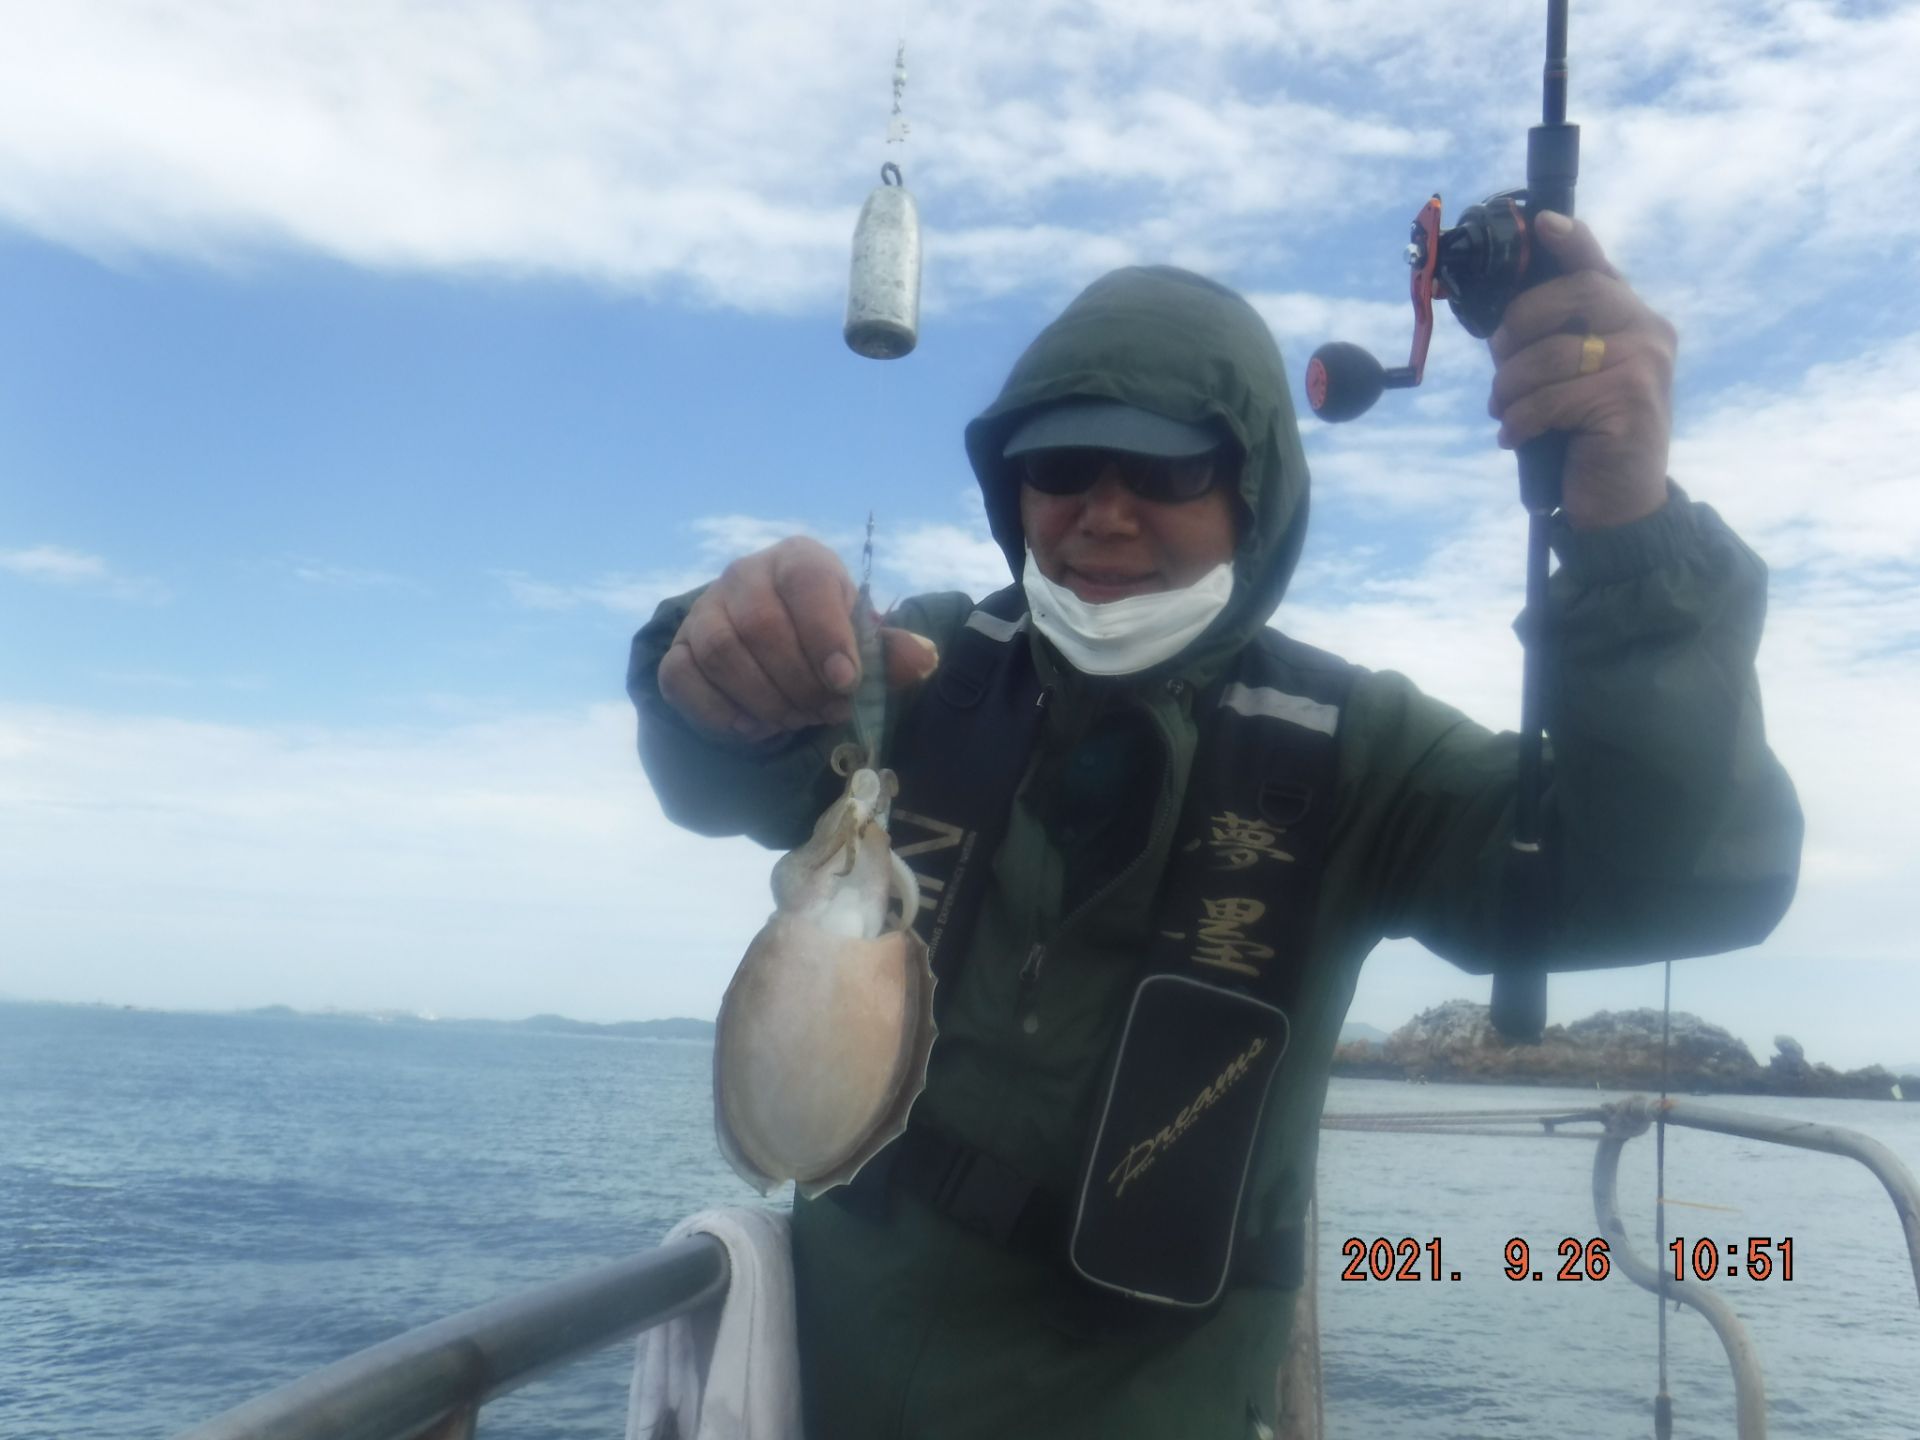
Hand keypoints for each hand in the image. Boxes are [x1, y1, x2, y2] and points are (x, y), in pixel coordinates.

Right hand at [658, 536, 939, 743]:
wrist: (773, 651)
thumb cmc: (826, 642)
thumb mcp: (863, 642)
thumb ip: (890, 652)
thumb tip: (921, 659)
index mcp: (798, 560)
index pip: (806, 582)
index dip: (826, 634)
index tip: (845, 682)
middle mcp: (744, 575)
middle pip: (760, 626)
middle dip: (799, 682)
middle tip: (826, 712)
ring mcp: (704, 612)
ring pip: (722, 654)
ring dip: (765, 700)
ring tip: (795, 719)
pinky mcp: (677, 651)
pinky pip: (683, 681)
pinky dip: (722, 714)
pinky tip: (755, 728)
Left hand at [1487, 213, 1675, 529]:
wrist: (1620, 505)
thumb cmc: (1586, 437)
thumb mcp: (1573, 380)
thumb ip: (1554, 341)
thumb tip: (1499, 322)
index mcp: (1634, 320)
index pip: (1598, 268)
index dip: (1569, 242)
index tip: (1540, 223)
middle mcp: (1648, 333)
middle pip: (1571, 296)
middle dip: (1518, 327)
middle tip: (1498, 362)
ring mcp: (1643, 364)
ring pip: (1550, 354)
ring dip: (1509, 387)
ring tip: (1504, 411)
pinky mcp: (1628, 401)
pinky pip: (1550, 397)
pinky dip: (1520, 420)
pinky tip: (1514, 437)